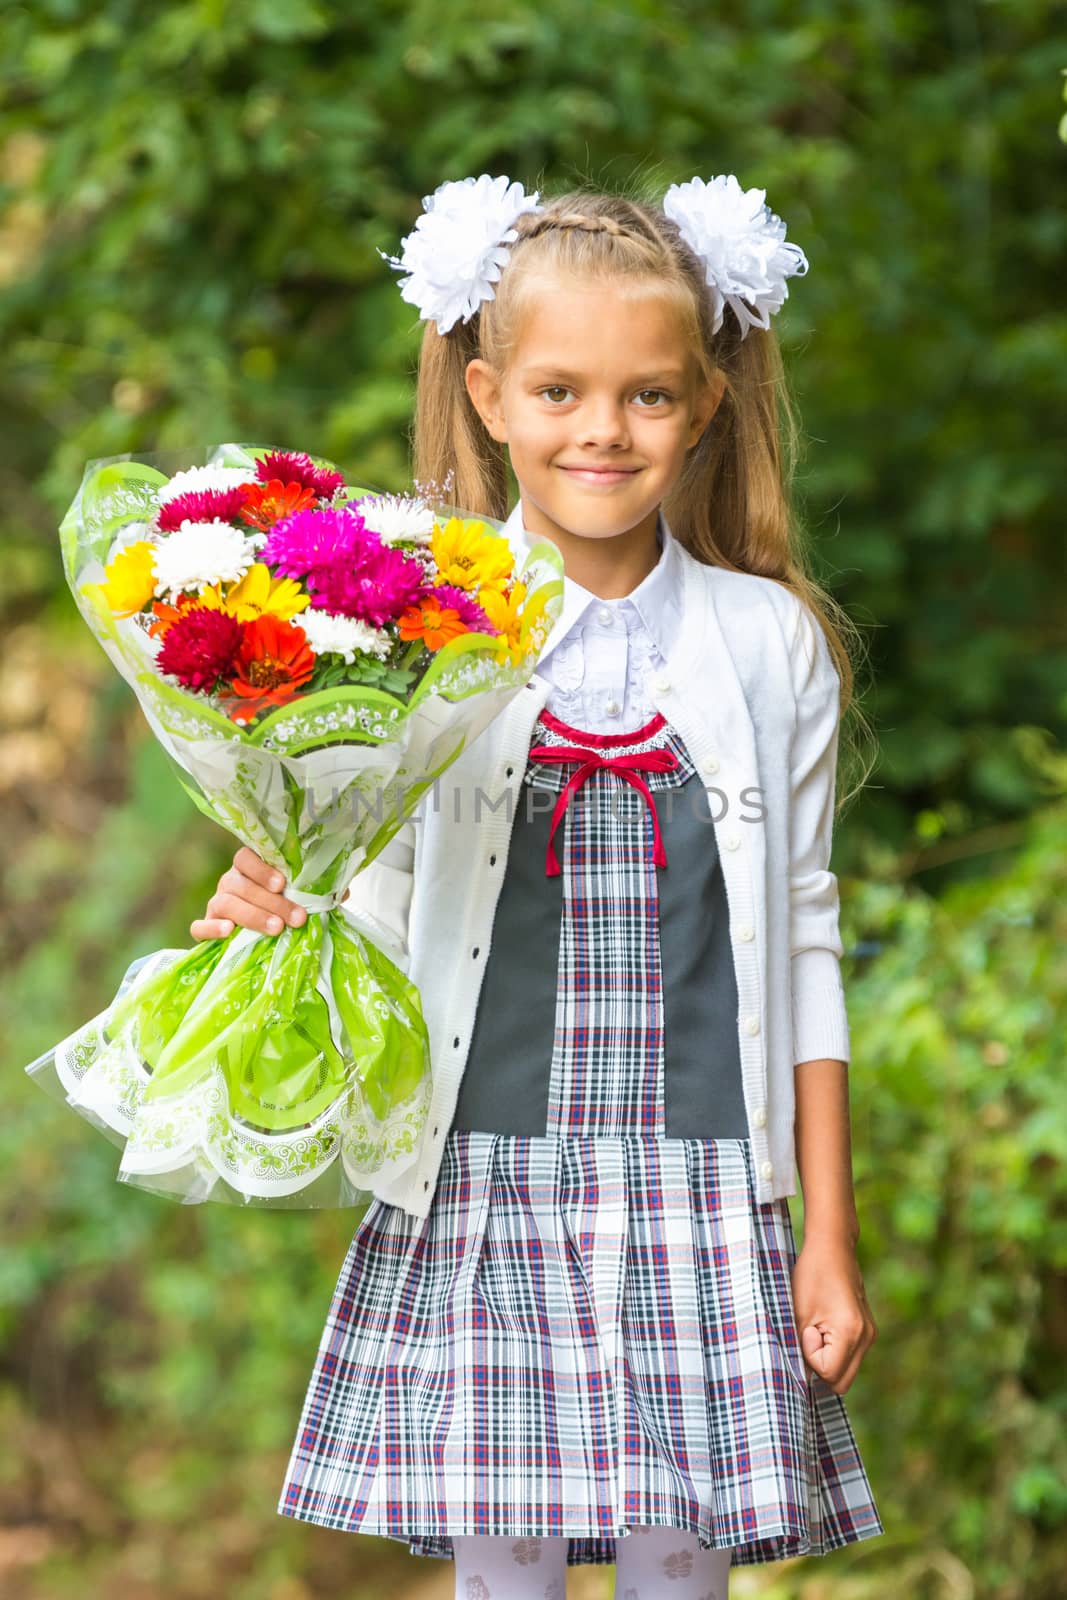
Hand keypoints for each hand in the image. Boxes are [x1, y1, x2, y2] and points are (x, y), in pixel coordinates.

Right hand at [189, 846, 310, 940]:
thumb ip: (316, 892)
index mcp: (249, 868)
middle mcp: (230, 882)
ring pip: (225, 903)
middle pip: (241, 884)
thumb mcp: (300, 898)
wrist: (260, 937)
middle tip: (296, 918)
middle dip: (271, 902)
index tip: (282, 884)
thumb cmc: (284, 909)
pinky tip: (229, 931)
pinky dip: (211, 928)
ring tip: (276, 928)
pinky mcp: (206, 926)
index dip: (262, 869)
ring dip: (253, 916)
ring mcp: (215, 903)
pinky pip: (199, 926)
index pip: (245, 858)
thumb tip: (342, 893)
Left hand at [790, 1233, 877, 1395]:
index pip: (829, 1373)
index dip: (811, 1356)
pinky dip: (835, 1352)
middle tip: (810, 1336)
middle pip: (842, 1382)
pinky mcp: (867, 1331)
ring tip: (817, 1329)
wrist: (832, 1248)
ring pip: (847, 1371)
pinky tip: (825, 1328)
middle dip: (821, 1367)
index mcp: (851, 1332)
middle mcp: (866, 1337)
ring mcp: (870, 1334)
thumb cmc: (812, 1275)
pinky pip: (850, 1357)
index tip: (807, 1330)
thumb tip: (806, 1376)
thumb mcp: (800, 1313)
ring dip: (828, 1359)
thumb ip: (803, 1349)